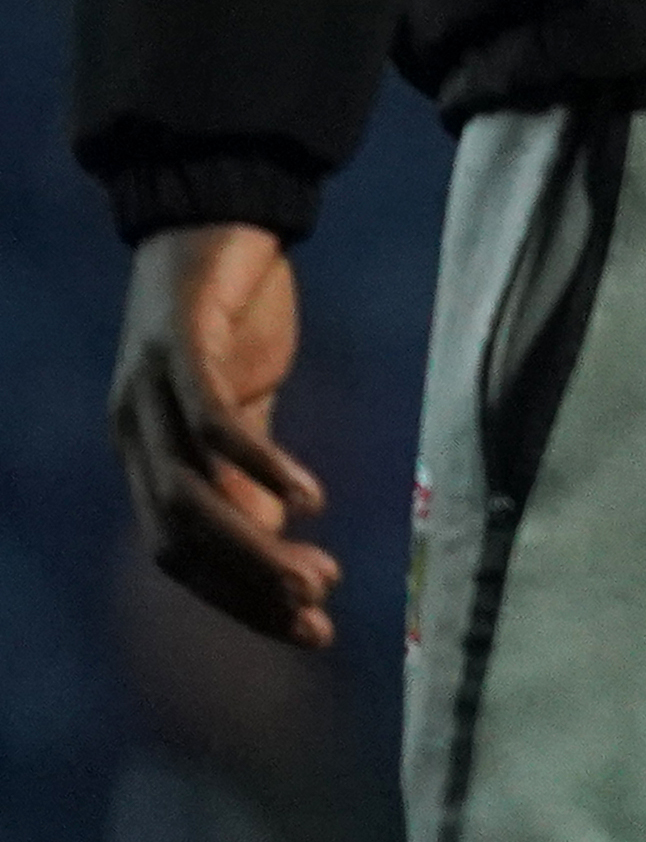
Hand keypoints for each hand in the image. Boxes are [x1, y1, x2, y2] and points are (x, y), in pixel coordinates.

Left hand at [113, 224, 337, 649]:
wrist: (218, 213)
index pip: (179, 556)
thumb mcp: (245, 401)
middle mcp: (132, 435)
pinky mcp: (179, 352)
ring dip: (251, 549)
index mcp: (143, 454)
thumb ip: (247, 467)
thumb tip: (274, 538)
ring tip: (316, 575)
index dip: (237, 601)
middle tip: (315, 615)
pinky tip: (311, 496)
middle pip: (176, 542)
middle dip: (245, 591)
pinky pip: (212, 427)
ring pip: (186, 499)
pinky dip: (260, 468)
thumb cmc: (235, 313)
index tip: (307, 628)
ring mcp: (148, 395)